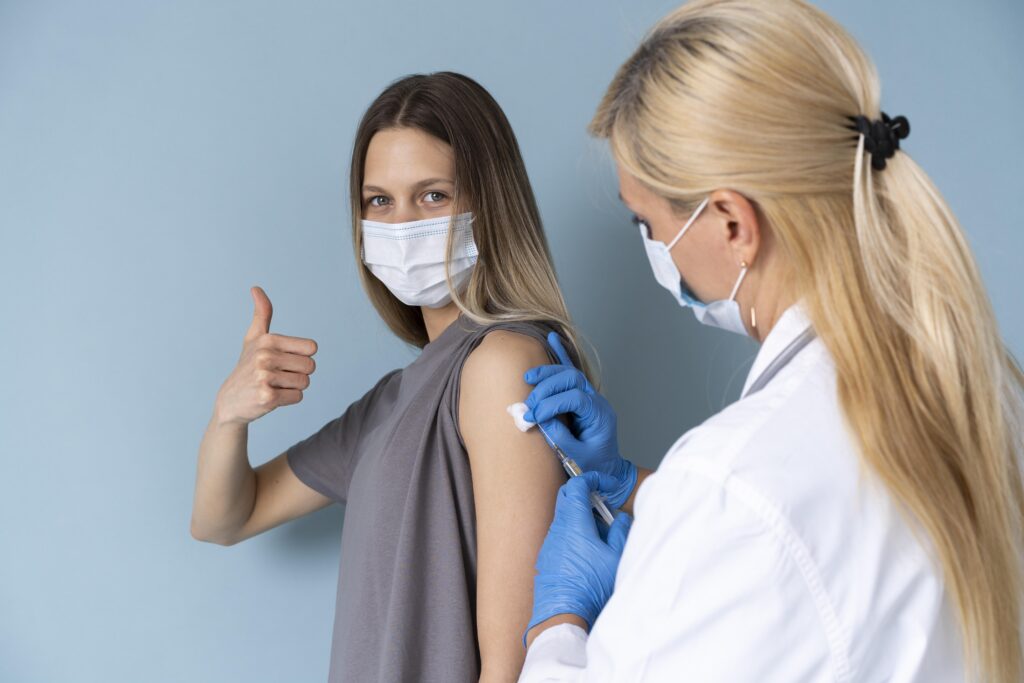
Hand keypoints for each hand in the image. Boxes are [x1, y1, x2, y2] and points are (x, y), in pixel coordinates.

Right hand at [213, 286, 317, 425]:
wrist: (231, 401)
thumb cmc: (247, 366)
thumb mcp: (254, 338)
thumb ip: (261, 314)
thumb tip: (256, 288)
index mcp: (268, 340)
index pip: (312, 348)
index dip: (302, 356)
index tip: (285, 360)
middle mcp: (265, 356)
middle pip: (310, 366)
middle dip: (299, 373)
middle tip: (279, 376)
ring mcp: (265, 377)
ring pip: (305, 382)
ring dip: (294, 387)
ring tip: (274, 385)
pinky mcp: (267, 397)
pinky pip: (297, 397)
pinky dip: (289, 399)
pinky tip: (272, 396)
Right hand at [523, 331, 636, 508]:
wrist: (607, 471)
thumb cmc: (594, 467)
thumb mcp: (576, 457)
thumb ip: (559, 437)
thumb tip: (538, 417)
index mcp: (599, 416)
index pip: (575, 398)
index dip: (551, 404)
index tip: (533, 416)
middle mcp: (596, 401)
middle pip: (572, 380)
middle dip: (547, 388)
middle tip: (529, 404)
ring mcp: (589, 396)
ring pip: (569, 373)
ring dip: (548, 373)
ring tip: (529, 377)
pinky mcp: (580, 396)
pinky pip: (571, 371)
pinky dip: (561, 355)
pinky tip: (553, 339)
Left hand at [524, 472, 632, 645]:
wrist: (562, 615)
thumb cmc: (590, 586)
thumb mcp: (616, 557)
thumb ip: (621, 531)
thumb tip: (619, 519)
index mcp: (573, 522)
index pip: (577, 485)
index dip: (592, 479)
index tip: (605, 484)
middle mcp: (557, 528)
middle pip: (566, 497)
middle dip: (585, 494)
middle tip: (602, 505)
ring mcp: (549, 543)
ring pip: (563, 517)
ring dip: (581, 517)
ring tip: (600, 535)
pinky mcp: (546, 558)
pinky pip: (559, 535)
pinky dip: (573, 533)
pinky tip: (587, 552)